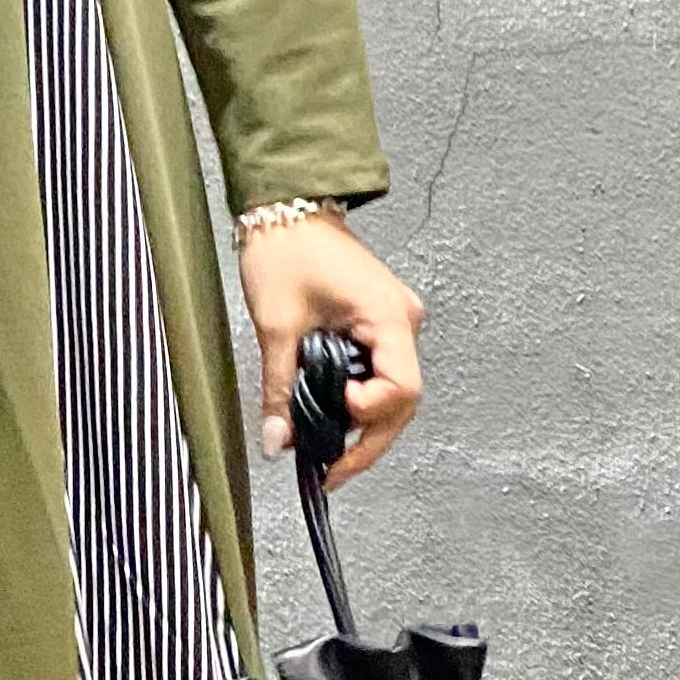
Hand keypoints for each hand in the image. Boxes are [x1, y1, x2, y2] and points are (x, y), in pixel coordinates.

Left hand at [237, 211, 426, 485]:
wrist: (286, 208)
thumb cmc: (286, 249)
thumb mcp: (277, 325)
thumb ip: (280, 388)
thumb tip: (277, 442)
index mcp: (387, 316)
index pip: (402, 388)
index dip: (371, 414)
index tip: (334, 417)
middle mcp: (401, 321)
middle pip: (402, 401)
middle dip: (367, 440)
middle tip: (331, 472)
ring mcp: (393, 323)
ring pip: (392, 392)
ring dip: (362, 424)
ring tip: (325, 451)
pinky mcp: (378, 324)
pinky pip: (379, 373)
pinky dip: (357, 400)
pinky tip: (331, 417)